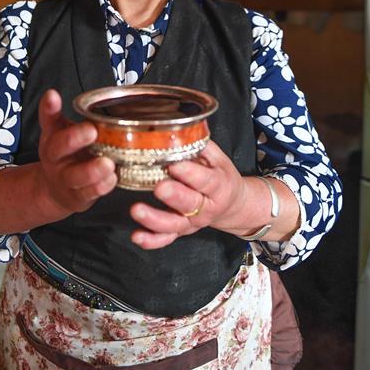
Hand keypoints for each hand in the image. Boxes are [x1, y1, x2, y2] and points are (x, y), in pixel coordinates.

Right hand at [36, 89, 116, 216]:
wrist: (54, 190)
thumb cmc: (63, 154)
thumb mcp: (57, 131)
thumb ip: (56, 113)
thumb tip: (53, 92)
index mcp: (51, 138)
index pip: (47, 120)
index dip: (48, 108)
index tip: (53, 95)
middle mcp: (55, 159)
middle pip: (58, 148)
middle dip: (74, 139)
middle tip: (91, 130)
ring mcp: (65, 179)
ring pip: (75, 176)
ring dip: (91, 170)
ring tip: (107, 163)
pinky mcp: (78, 196)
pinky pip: (89, 193)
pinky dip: (101, 187)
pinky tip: (112, 178)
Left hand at [129, 140, 249, 249]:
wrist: (232, 204)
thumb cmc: (220, 176)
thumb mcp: (218, 158)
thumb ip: (199, 146)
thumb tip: (177, 129)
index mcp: (218, 186)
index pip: (205, 180)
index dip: (190, 173)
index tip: (174, 165)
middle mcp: (205, 207)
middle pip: (189, 203)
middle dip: (174, 196)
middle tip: (159, 187)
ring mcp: (192, 222)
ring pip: (174, 224)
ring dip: (154, 219)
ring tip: (137, 210)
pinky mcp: (180, 230)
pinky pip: (166, 239)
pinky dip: (152, 240)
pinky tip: (137, 236)